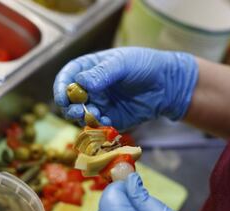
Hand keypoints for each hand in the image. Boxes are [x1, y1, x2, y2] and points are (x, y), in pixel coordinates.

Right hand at [53, 47, 197, 130]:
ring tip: (97, 115)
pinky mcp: (110, 119)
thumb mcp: (123, 64)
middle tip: (79, 111)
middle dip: (71, 107)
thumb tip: (82, 83)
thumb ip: (102, 73)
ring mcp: (100, 104)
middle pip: (70, 100)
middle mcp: (91, 88)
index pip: (67, 77)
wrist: (168, 85)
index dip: (61, 88)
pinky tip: (108, 123)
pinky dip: (99, 127)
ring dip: (84, 118)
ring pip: (82, 115)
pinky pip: (98, 127)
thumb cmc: (145, 66)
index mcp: (89, 69)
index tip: (63, 98)